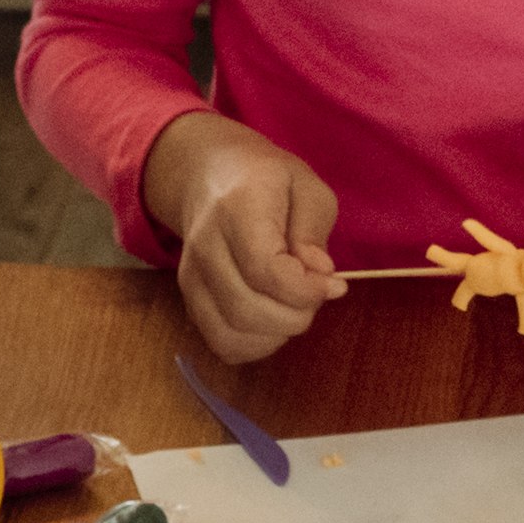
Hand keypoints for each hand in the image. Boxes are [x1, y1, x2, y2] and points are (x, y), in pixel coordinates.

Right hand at [147, 112, 340, 367]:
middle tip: (316, 297)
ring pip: (231, 333)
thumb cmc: (268, 181)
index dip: (306, 290)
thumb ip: (314, 231)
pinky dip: (255, 345)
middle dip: (295, 316)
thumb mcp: (307, 187)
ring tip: (294, 308)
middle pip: (246, 309)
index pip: (265, 270)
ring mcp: (191, 275)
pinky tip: (274, 323)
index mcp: (237, 207)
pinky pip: (222, 343)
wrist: (210, 177)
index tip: (334, 285)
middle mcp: (206, 244)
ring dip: (276, 334)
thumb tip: (318, 274)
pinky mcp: (189, 298)